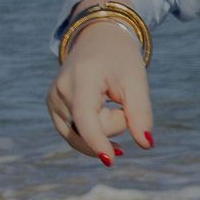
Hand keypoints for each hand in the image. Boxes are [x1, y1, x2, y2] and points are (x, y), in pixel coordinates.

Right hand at [48, 18, 154, 165]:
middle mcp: (60, 91)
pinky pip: (76, 134)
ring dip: (104, 126)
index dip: (97, 140)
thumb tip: (146, 145)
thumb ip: (141, 113)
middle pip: (90, 130)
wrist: (98, 39)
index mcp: (82, 78)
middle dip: (114, 123)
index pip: (86, 117)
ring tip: (109, 101)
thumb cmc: (121, 59)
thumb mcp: (137, 82)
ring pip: (82, 136)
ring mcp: (53, 101)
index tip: (110, 160)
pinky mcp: (53, 108)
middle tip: (119, 97)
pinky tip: (107, 123)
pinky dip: (94, 130)